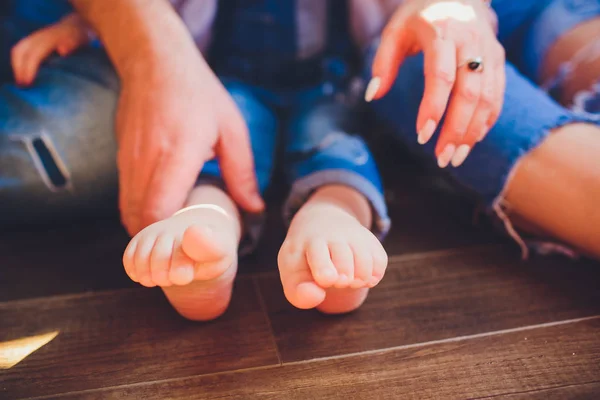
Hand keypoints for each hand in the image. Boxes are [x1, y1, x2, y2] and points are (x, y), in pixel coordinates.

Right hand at [11, 14, 91, 85]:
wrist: (77, 26)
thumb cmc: (79, 36)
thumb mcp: (80, 39)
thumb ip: (72, 44)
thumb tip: (63, 50)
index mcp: (49, 39)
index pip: (34, 54)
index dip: (30, 69)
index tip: (28, 83)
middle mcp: (38, 37)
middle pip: (20, 52)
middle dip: (19, 69)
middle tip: (23, 86)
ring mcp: (34, 38)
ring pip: (18, 51)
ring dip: (17, 67)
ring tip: (21, 82)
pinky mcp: (33, 41)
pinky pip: (20, 51)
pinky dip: (19, 63)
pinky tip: (23, 75)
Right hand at [117, 48, 263, 235]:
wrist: (154, 61)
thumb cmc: (198, 94)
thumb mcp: (231, 129)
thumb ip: (242, 173)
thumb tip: (254, 208)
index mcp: (177, 154)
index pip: (158, 211)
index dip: (167, 239)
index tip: (186, 253)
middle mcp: (146, 162)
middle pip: (138, 220)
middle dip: (157, 245)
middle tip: (181, 259)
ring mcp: (128, 161)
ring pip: (127, 212)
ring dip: (146, 231)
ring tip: (172, 243)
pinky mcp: (120, 158)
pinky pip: (125, 197)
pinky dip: (138, 214)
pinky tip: (160, 216)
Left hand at [366, 0, 504, 167]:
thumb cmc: (420, 16)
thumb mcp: (395, 30)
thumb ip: (383, 62)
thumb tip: (372, 95)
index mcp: (441, 33)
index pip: (441, 76)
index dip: (433, 108)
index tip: (422, 136)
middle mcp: (470, 42)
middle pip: (469, 92)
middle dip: (456, 130)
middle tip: (442, 159)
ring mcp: (488, 51)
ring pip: (487, 97)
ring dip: (473, 132)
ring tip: (456, 158)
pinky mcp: (499, 60)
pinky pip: (497, 95)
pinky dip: (487, 120)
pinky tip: (472, 140)